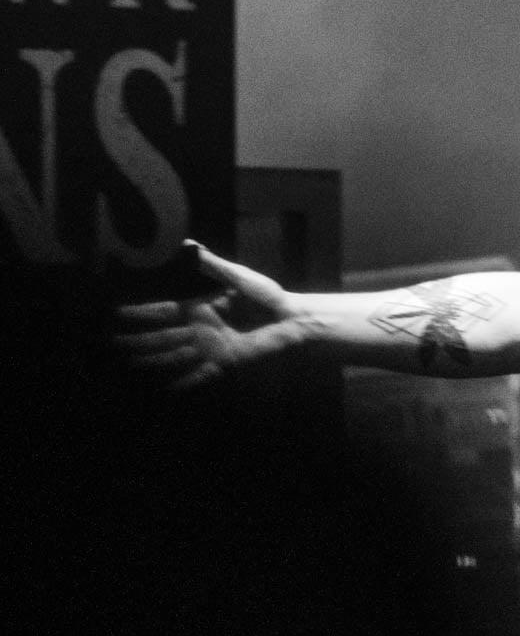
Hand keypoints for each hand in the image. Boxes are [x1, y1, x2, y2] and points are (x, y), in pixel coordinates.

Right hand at [112, 242, 301, 387]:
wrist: (293, 320)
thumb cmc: (268, 295)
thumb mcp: (239, 277)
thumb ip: (214, 265)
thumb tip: (188, 242)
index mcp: (200, 307)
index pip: (163, 310)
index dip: (140, 312)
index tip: (115, 312)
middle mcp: (199, 328)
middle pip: (161, 336)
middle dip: (136, 340)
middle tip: (110, 344)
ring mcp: (209, 347)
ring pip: (172, 356)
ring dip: (151, 362)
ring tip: (126, 367)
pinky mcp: (223, 363)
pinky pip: (198, 377)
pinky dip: (181, 385)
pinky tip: (160, 392)